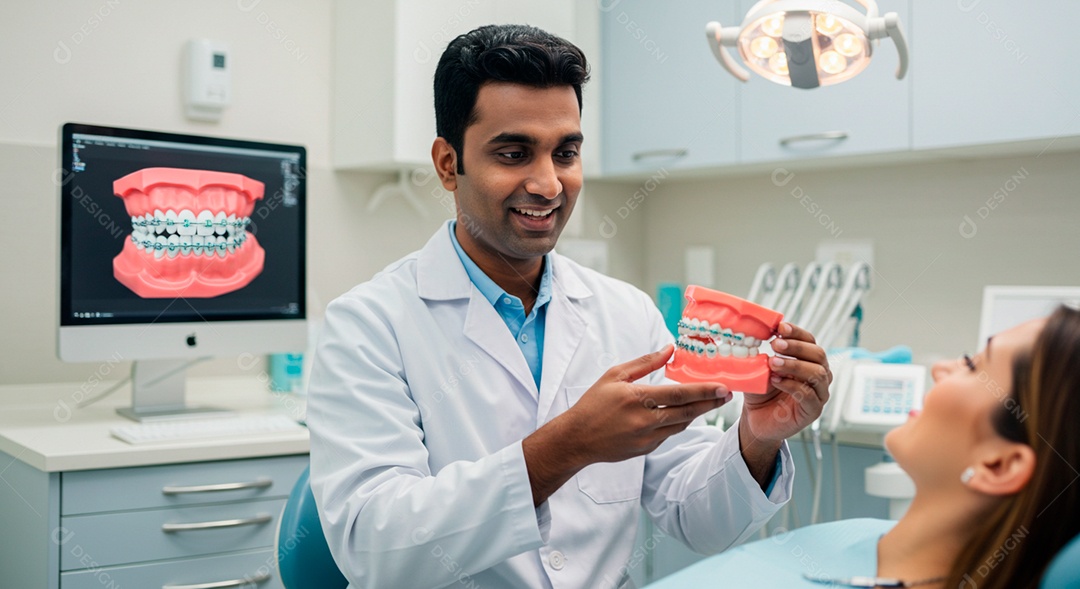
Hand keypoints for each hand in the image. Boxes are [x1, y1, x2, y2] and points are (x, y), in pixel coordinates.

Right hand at [564, 344, 732, 462]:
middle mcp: (644, 420)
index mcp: (637, 398)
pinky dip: (678, 423)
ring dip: (696, 413)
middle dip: (710, 403)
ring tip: (710, 402)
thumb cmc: (593, 403)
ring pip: (681, 425)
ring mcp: (646, 438)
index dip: (703, 391)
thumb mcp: (615, 376)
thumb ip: (645, 362)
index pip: (678, 394)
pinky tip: (683, 414)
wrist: (577, 439)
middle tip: (726, 395)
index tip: (722, 387)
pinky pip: (669, 435)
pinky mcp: (646, 450)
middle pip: (687, 412)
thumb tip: (669, 349)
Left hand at [740, 322, 831, 446]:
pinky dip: (791, 385)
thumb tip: (760, 331)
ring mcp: (819, 394)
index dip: (797, 332)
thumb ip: (764, 352)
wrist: (756, 419)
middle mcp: (819, 376)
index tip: (780, 327)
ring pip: (818, 374)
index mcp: (809, 361)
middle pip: (818, 355)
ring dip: (794, 365)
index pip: (810, 341)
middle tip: (775, 344)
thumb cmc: (761, 391)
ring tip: (773, 363)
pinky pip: (809, 395)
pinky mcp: (813, 411)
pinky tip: (775, 380)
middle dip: (796, 347)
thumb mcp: (761, 368)